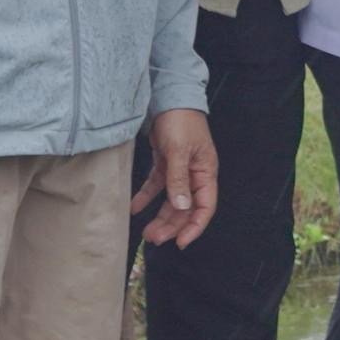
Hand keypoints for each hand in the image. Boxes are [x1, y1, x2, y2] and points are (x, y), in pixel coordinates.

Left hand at [135, 109, 218, 248]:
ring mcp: (180, 170)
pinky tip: (134, 208)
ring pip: (171, 201)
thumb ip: (178, 180)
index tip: (180, 243)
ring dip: (160, 217)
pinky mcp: (165, 164)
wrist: (170, 96)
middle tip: (153, 239)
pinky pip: (156, 187)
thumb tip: (181, 207)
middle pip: (185, 208)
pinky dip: (146, 197)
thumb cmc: (180, 121)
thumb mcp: (179, 150)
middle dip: (171, 225)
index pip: (204, 207)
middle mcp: (195, 175)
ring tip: (146, 232)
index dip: (194, 227)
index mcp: (205, 173)